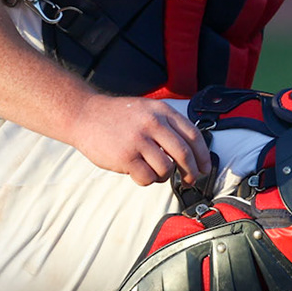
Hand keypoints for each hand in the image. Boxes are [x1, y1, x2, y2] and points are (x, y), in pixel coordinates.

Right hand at [68, 94, 212, 186]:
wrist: (86, 115)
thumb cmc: (118, 116)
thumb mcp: (147, 110)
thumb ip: (168, 125)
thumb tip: (191, 151)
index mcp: (162, 111)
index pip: (193, 135)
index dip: (203, 155)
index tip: (205, 167)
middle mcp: (153, 124)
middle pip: (184, 154)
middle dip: (191, 172)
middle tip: (190, 179)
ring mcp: (138, 140)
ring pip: (166, 169)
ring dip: (165, 177)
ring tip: (156, 173)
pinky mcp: (125, 157)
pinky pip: (147, 178)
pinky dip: (148, 180)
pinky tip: (141, 173)